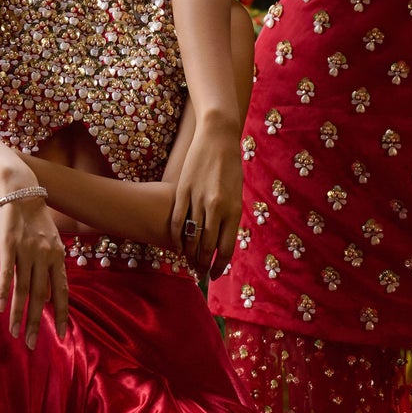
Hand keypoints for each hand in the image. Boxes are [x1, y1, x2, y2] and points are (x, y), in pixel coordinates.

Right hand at [0, 195, 69, 348]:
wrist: (20, 189)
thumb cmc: (34, 217)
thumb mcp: (50, 239)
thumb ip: (51, 263)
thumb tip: (51, 288)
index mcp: (57, 256)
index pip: (62, 291)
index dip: (61, 314)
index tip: (61, 335)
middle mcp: (44, 256)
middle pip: (42, 296)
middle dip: (38, 323)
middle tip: (32, 344)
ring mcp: (27, 251)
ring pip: (23, 290)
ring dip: (18, 314)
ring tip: (14, 333)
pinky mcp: (8, 245)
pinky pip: (6, 273)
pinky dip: (2, 291)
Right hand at [170, 117, 243, 278]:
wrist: (218, 137)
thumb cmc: (231, 166)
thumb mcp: (237, 194)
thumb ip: (230, 217)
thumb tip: (221, 240)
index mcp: (234, 209)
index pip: (225, 248)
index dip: (219, 266)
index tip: (215, 275)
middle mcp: (216, 207)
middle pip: (206, 247)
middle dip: (202, 265)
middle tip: (199, 274)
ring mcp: (197, 199)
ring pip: (190, 237)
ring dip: (188, 254)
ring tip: (188, 263)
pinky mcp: (182, 191)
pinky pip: (176, 221)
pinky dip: (175, 238)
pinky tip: (176, 246)